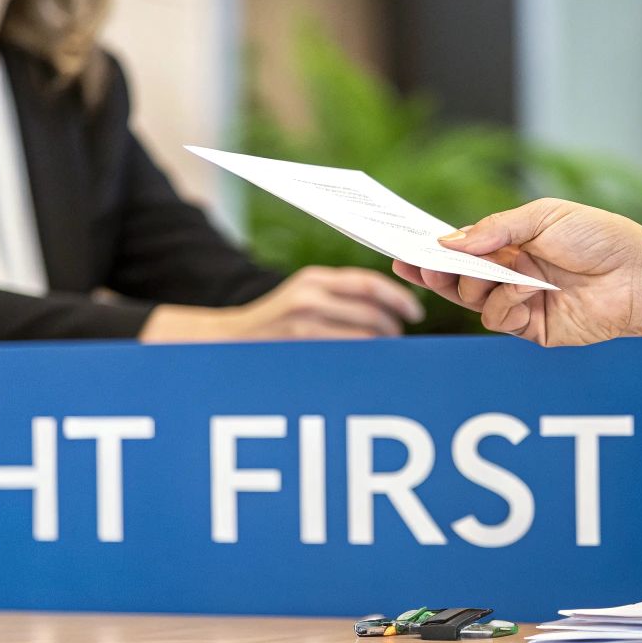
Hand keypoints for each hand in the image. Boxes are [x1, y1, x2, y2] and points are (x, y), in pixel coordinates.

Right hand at [141, 266, 422, 341]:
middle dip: (393, 327)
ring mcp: (303, 321)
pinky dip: (364, 359)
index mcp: (313, 278)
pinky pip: (346, 353)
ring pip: (364, 335)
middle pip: (372, 311)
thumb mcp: (302, 296)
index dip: (398, 297)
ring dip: (382, 345)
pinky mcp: (299, 345)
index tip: (414, 312)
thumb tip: (387, 306)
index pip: (369, 283)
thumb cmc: (274, 322)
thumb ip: (337, 296)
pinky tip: (367, 364)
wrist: (227, 341)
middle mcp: (310, 295)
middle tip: (400, 338)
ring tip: (385, 352)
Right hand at [394, 199, 641, 369]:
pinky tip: (522, 290)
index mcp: (513, 244)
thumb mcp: (543, 217)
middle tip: (418, 266)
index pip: (462, 250)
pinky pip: (498, 320)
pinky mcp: (532, 329)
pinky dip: (502, 304)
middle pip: (458, 278)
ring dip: (478, 286)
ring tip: (505, 273)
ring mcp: (521, 302)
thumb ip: (494, 230)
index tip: (403, 250)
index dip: (433, 251)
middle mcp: (512, 274)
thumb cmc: (600, 238)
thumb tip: (450, 241)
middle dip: (437, 273)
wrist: (638, 275)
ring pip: (473, 300)